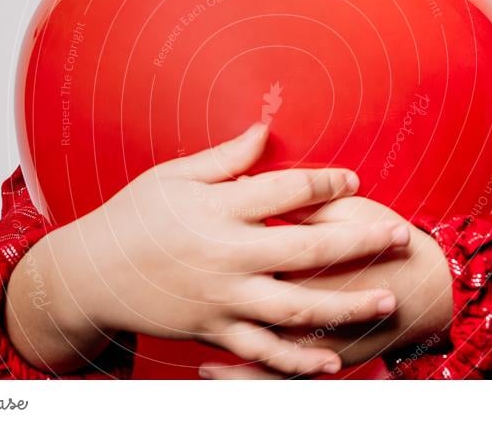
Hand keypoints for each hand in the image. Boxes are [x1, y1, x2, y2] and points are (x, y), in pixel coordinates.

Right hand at [51, 123, 411, 376]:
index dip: (327, 183)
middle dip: (361, 243)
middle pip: (309, 251)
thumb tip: (265, 129)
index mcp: (219, 208)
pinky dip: (300, 362)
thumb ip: (226, 156)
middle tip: (399, 237)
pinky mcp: (214, 331)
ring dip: (346, 307)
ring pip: (297, 309)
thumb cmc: (134, 216)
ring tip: (385, 301)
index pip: (288, 191)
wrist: (92, 273)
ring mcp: (223, 298)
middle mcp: (228, 255)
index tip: (352, 180)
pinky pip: (263, 353)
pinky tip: (334, 362)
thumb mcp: (175, 174)